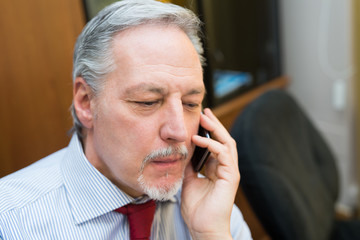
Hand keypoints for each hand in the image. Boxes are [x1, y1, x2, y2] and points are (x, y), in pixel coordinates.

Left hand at [181, 108, 239, 239]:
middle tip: (204, 111)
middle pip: (223, 139)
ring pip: (227, 143)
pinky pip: (223, 154)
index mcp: (216, 169)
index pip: (215, 144)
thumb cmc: (197, 209)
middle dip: (214, 124)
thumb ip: (189, 166)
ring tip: (204, 117)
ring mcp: (229, 171)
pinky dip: (212, 144)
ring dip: (215, 129)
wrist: (203, 228)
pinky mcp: (231, 176)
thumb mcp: (188, 181)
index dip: (208, 130)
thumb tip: (183, 152)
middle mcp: (225, 167)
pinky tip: (199, 139)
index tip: (199, 118)